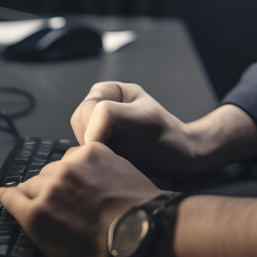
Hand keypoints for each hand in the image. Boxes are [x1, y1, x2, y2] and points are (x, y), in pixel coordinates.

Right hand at [0, 141, 161, 256]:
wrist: (142, 228)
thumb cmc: (102, 254)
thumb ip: (39, 232)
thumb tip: (29, 219)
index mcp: (36, 213)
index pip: (11, 197)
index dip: (8, 196)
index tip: (6, 195)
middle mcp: (49, 185)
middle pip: (32, 182)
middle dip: (36, 190)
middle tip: (49, 198)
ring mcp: (72, 165)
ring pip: (54, 167)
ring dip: (57, 176)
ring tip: (70, 185)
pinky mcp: (93, 151)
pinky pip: (75, 155)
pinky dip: (77, 164)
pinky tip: (86, 172)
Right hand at [70, 82, 202, 175]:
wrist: (178, 161)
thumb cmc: (167, 136)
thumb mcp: (144, 119)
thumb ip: (111, 114)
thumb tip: (86, 133)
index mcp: (108, 91)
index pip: (86, 110)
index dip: (97, 130)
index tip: (117, 142)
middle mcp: (98, 107)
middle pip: (79, 126)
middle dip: (96, 143)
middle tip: (118, 153)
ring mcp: (96, 129)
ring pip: (78, 143)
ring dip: (95, 155)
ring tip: (119, 158)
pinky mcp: (97, 149)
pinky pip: (83, 157)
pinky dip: (95, 164)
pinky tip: (115, 165)